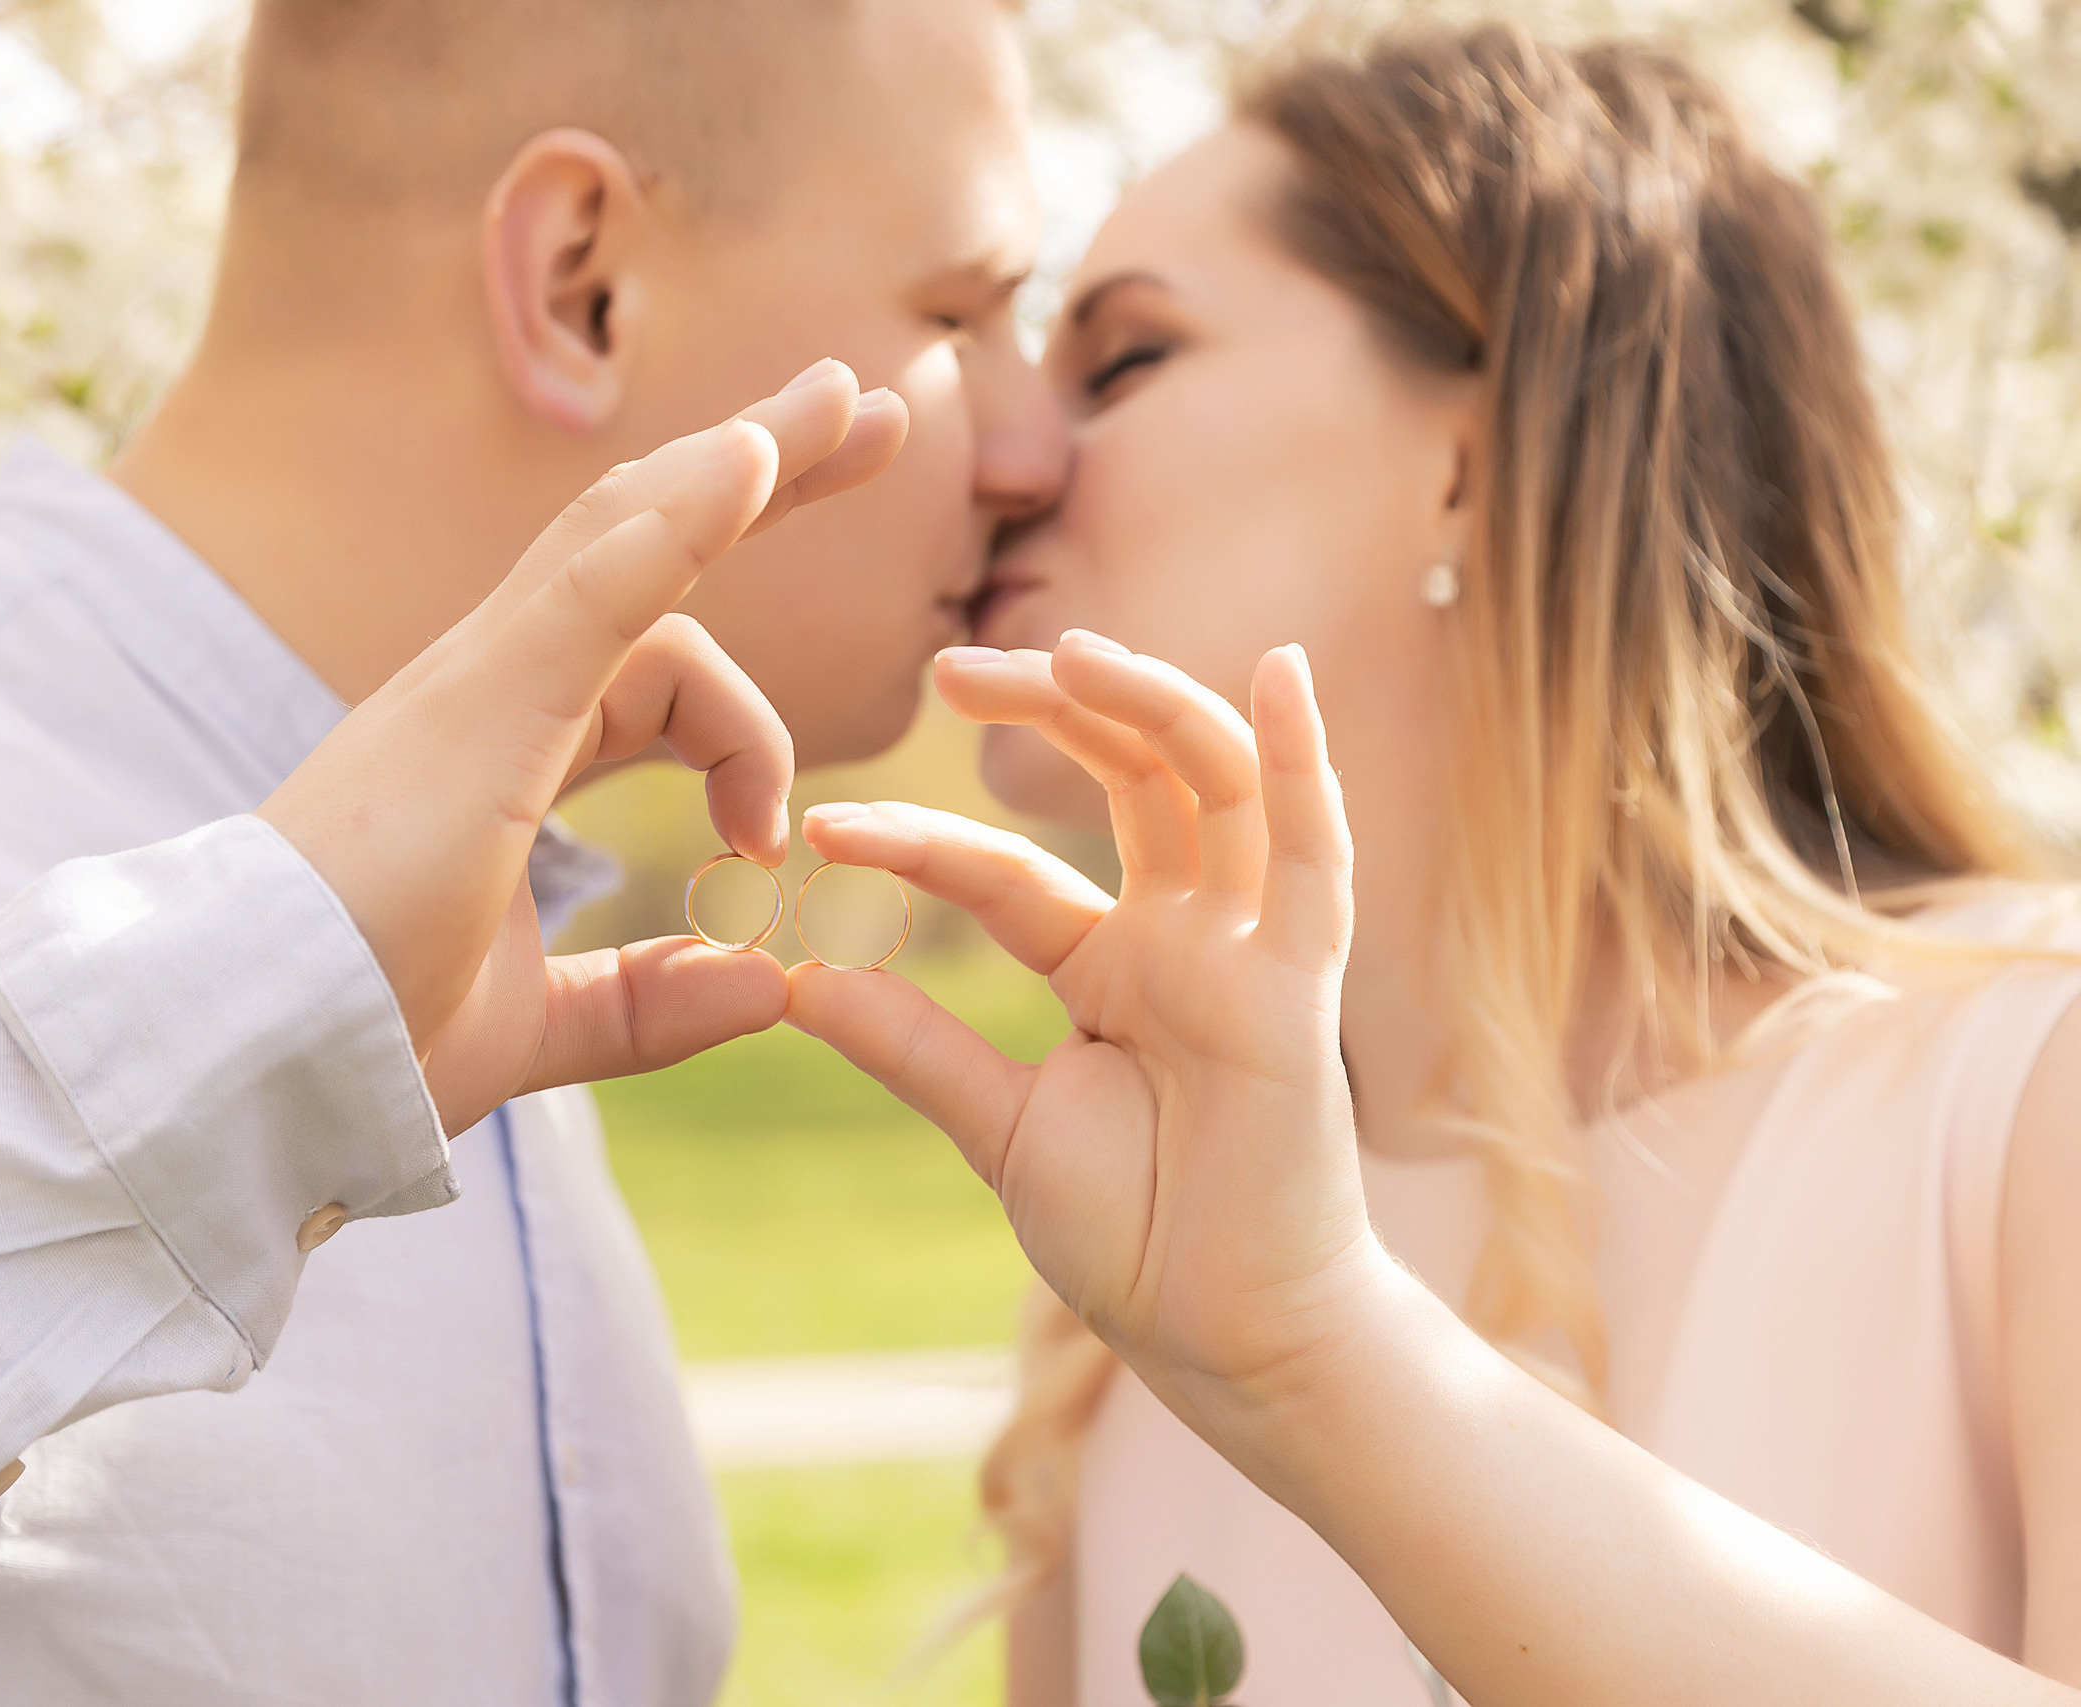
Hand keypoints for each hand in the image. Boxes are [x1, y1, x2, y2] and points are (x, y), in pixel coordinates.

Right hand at [261, 360, 907, 1132]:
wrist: (243, 1064)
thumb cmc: (354, 1039)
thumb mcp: (533, 1023)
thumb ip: (644, 1000)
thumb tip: (766, 980)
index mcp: (501, 750)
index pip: (648, 652)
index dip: (743, 683)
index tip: (822, 759)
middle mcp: (490, 690)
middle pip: (643, 539)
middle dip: (762, 472)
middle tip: (867, 410)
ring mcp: (479, 685)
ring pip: (627, 531)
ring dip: (748, 456)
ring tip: (852, 401)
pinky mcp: (477, 707)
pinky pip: (593, 587)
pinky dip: (679, 519)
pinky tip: (757, 458)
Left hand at [785, 631, 1395, 1413]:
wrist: (1226, 1340)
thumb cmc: (1135, 1237)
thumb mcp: (1000, 1125)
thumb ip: (912, 1045)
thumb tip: (792, 977)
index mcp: (1110, 965)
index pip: (1005, 871)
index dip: (919, 843)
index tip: (822, 827)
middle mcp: (1182, 937)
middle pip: (1125, 778)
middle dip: (1048, 709)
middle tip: (949, 667)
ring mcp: (1245, 951)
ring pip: (1210, 786)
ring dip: (1148, 704)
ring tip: (1066, 650)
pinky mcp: (1301, 986)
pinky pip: (1313, 856)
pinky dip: (1303, 762)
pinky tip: (1280, 672)